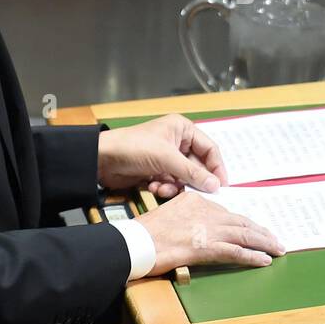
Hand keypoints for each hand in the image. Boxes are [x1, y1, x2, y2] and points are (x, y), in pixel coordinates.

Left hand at [97, 114, 227, 197]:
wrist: (102, 160)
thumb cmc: (134, 148)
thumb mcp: (167, 159)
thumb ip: (193, 173)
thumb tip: (216, 186)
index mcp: (182, 129)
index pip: (209, 149)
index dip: (217, 167)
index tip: (222, 185)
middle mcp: (177, 142)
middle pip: (197, 166)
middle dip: (193, 180)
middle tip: (195, 194)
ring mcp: (166, 157)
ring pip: (184, 178)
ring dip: (176, 186)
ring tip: (164, 188)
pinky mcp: (157, 171)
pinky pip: (171, 183)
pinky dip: (165, 188)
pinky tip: (153, 187)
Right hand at [136, 191, 284, 274]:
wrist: (136, 242)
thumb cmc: (145, 232)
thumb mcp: (168, 212)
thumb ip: (187, 215)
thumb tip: (198, 227)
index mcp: (196, 200)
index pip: (226, 212)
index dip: (243, 223)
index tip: (253, 229)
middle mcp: (206, 211)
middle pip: (240, 221)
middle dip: (259, 231)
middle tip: (274, 239)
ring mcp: (207, 229)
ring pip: (244, 234)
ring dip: (264, 243)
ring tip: (277, 248)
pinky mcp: (206, 247)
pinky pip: (236, 252)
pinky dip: (252, 256)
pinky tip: (264, 260)